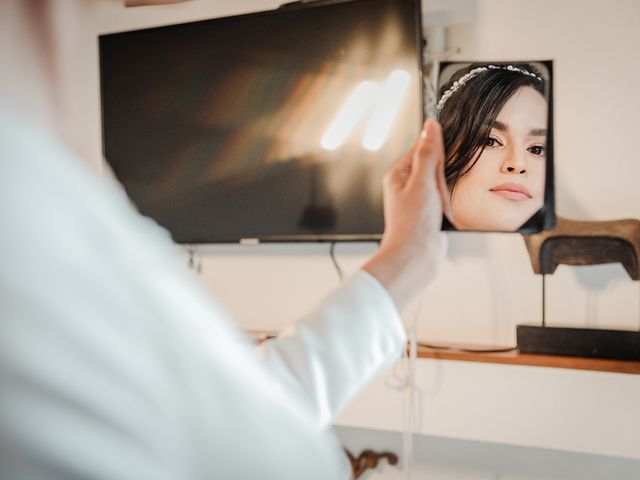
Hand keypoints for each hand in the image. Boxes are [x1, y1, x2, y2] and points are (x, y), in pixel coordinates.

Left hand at [362, 119, 450, 311]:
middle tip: (435, 197)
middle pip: (436, 166)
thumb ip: (428, 154)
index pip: (421, 148)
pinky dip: (448, 206)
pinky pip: (446, 200)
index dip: (437, 150)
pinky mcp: (430, 213)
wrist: (415, 258)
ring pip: (444, 184)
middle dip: (443, 180)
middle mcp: (407, 186)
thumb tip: (430, 126)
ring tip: (438, 211)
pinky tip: (444, 216)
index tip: (447, 154)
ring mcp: (419, 200)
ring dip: (446, 195)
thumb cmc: (413, 224)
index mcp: (398, 175)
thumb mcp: (422, 183)